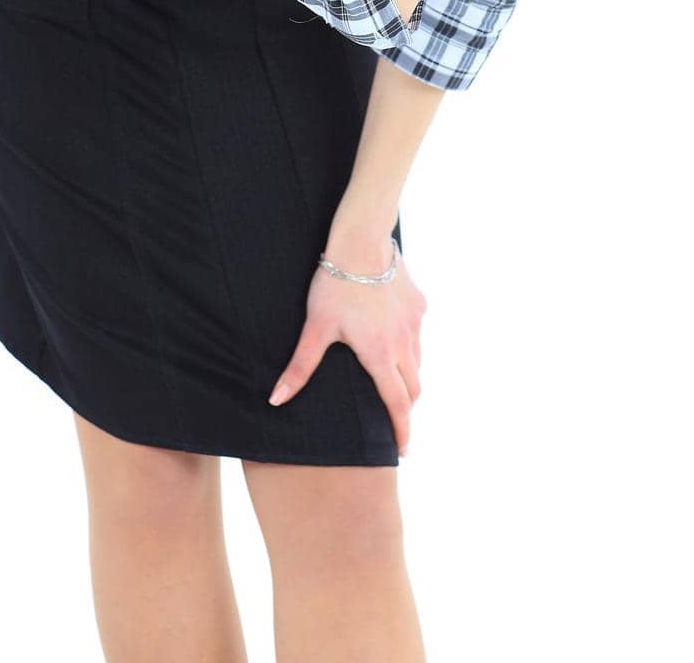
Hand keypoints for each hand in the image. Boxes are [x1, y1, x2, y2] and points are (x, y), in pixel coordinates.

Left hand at [267, 232, 426, 455]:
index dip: (400, 431)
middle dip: (405, 408)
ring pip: (418, 360)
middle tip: (395, 421)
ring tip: (393, 383)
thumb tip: (276, 399)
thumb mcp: (315, 327)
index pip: (396, 405)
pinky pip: (417, 333)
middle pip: (413, 388)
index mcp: (380, 355)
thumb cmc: (334, 285)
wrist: (361, 242)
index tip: (401, 451)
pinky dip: (409, 345)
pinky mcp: (417, 303)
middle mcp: (403, 343)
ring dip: (408, 377)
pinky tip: (394, 337)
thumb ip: (300, 367)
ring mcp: (414, 323)